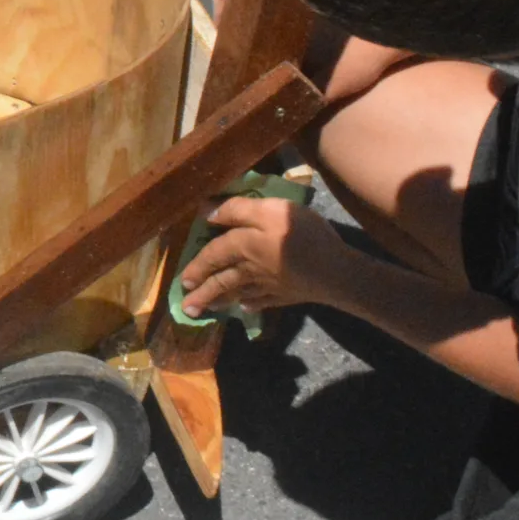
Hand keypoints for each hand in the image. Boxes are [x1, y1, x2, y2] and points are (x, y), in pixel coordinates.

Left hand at [177, 197, 350, 318]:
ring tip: (208, 309)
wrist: (334, 270)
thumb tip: (207, 213)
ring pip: (239, 293)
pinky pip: (265, 302)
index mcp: (242, 246)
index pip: (214, 255)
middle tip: (187, 307)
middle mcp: (250, 269)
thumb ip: (237, 210)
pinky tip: (246, 308)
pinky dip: (253, 305)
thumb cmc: (301, 234)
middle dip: (203, 293)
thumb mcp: (269, 210)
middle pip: (221, 281)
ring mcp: (269, 285)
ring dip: (221, 302)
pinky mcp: (287, 294)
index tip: (184, 280)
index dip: (198, 265)